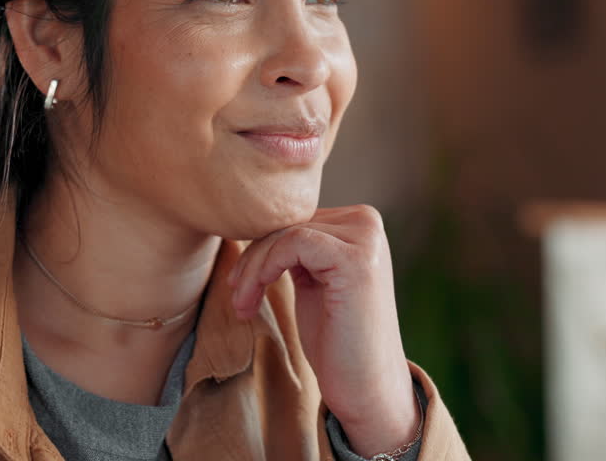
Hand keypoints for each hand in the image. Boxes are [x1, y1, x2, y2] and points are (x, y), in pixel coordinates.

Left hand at [227, 205, 419, 456]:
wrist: (366, 388)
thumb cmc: (337, 340)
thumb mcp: (312, 282)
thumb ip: (296, 251)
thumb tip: (254, 224)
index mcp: (358, 225)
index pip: (294, 218)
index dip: (260, 248)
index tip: (239, 285)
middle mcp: (367, 223)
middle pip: (287, 221)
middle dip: (253, 259)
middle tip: (237, 298)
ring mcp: (366, 239)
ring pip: (284, 232)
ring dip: (253, 269)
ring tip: (243, 306)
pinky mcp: (355, 259)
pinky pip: (292, 242)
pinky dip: (265, 267)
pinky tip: (253, 298)